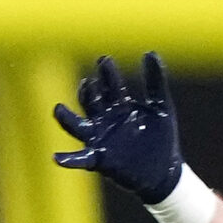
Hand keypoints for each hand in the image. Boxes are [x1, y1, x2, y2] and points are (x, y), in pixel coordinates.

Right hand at [54, 52, 184, 201]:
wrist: (165, 170)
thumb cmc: (161, 136)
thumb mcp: (162, 107)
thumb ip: (155, 82)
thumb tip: (150, 52)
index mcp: (119, 105)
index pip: (109, 86)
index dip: (106, 74)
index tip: (104, 60)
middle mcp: (104, 120)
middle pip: (92, 102)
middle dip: (89, 91)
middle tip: (89, 82)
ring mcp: (99, 139)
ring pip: (77, 126)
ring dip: (66, 119)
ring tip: (58, 109)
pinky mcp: (100, 160)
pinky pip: (81, 159)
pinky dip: (69, 159)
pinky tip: (57, 158)